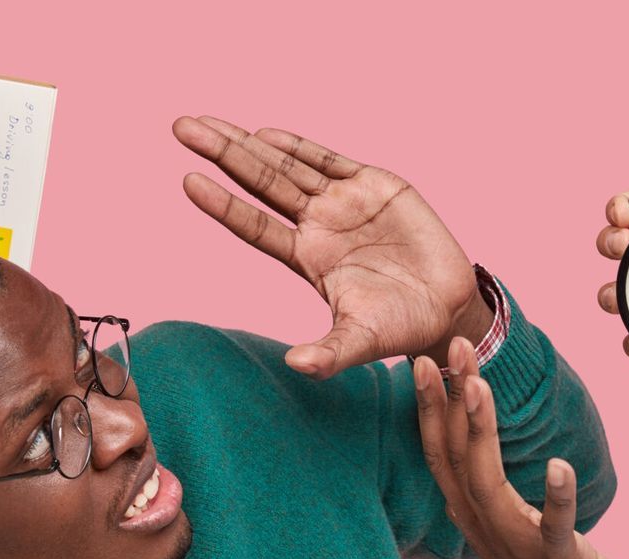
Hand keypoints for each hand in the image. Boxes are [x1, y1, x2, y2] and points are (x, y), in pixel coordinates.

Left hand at [173, 116, 491, 378]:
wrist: (448, 306)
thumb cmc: (401, 326)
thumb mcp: (362, 341)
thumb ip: (330, 353)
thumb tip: (298, 366)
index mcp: (307, 258)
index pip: (255, 226)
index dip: (224, 205)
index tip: (188, 181)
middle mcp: (317, 226)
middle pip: (260, 184)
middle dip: (222, 154)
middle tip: (180, 127)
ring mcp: (342, 202)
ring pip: (286, 165)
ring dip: (247, 143)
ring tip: (203, 122)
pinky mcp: (373, 184)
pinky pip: (328, 159)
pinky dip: (299, 146)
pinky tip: (264, 133)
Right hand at [413, 340, 628, 558]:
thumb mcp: (515, 531)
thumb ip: (493, 496)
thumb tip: (476, 453)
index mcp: (477, 520)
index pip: (442, 457)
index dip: (431, 409)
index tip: (424, 361)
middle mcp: (488, 532)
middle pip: (456, 459)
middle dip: (450, 401)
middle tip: (448, 347)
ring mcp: (522, 549)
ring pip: (489, 484)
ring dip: (481, 432)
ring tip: (479, 384)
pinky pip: (556, 528)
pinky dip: (557, 497)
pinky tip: (556, 465)